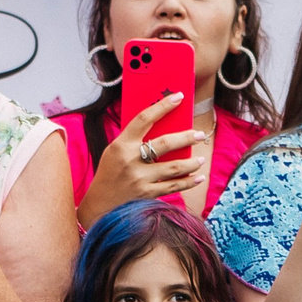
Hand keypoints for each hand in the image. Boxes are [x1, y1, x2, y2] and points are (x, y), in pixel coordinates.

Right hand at [78, 94, 208, 225]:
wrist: (100, 204)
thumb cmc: (110, 172)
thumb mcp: (115, 151)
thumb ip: (135, 139)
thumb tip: (165, 126)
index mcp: (121, 144)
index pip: (144, 118)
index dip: (163, 106)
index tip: (179, 97)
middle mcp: (130, 160)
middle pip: (165, 144)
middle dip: (186, 137)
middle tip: (199, 134)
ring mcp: (140, 179)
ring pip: (174, 167)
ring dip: (191, 162)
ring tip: (201, 159)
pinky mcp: (147, 194)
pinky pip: (173, 186)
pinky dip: (188, 182)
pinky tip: (198, 177)